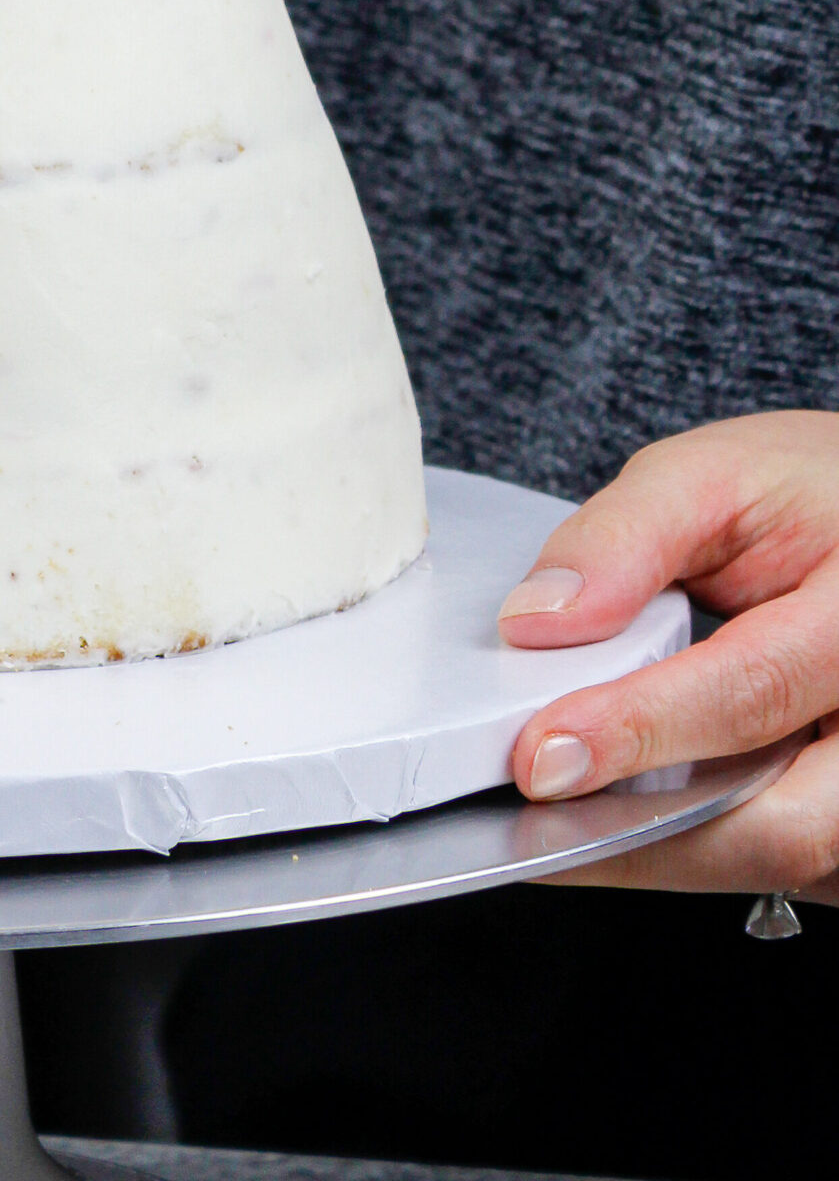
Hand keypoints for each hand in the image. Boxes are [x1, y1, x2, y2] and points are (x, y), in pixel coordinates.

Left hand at [500, 412, 838, 901]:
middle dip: (647, 832)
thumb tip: (535, 620)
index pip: (751, 692)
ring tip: (566, 815)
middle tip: (532, 817)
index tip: (542, 755)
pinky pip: (791, 863)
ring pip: (788, 859)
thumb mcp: (714, 477)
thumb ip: (622, 539)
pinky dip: (702, 848)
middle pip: (786, 822)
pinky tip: (630, 815)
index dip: (638, 730)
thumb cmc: (808, 498)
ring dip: (667, 850)